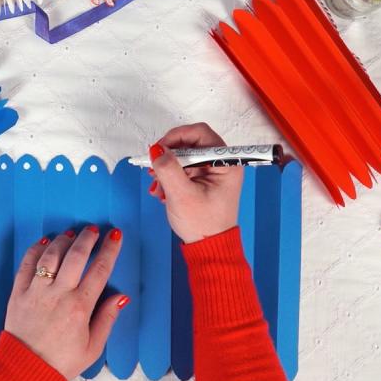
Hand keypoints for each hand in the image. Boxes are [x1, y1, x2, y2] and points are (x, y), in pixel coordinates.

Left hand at [3, 226, 127, 379]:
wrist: (25, 370)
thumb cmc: (61, 362)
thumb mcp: (93, 347)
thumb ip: (107, 318)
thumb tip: (121, 297)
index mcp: (80, 307)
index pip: (100, 270)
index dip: (110, 249)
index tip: (115, 235)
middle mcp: (59, 295)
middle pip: (76, 256)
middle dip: (87, 238)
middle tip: (93, 229)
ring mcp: (36, 292)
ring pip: (51, 256)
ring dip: (63, 240)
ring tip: (71, 234)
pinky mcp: (18, 293)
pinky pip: (27, 264)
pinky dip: (36, 250)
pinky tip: (44, 242)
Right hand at [148, 123, 243, 242]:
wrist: (208, 247)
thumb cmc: (203, 225)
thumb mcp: (182, 195)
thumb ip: (168, 169)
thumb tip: (156, 149)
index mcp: (226, 163)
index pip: (200, 133)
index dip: (177, 137)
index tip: (159, 148)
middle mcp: (221, 163)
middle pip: (190, 144)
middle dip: (169, 155)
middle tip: (154, 167)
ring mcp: (211, 171)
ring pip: (183, 156)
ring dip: (167, 168)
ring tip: (158, 185)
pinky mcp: (202, 180)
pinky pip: (182, 169)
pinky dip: (170, 176)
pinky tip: (162, 190)